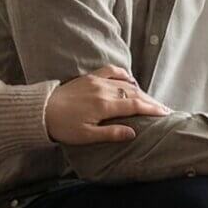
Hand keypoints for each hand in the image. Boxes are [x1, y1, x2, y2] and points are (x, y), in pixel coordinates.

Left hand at [44, 65, 171, 144]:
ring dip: (140, 91)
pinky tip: (131, 80)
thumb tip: (133, 132)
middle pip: (134, 94)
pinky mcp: (89, 77)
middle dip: (151, 101)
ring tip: (151, 99)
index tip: (166, 113)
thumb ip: (111, 134)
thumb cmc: (63, 127)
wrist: (41, 111)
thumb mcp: (87, 136)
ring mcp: (97, 81)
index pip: (135, 106)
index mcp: (104, 105)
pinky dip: (123, 74)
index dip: (152, 109)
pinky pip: (111, 71)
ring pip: (125, 83)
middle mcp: (103, 90)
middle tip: (164, 108)